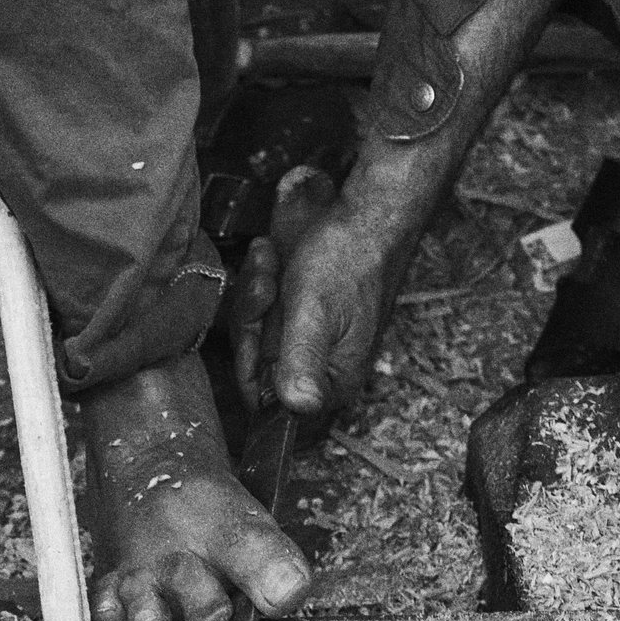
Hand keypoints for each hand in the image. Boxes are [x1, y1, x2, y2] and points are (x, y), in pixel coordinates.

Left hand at [232, 185, 417, 418]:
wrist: (369, 213)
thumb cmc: (351, 259)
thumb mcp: (316, 312)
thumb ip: (303, 361)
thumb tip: (299, 408)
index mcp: (332, 380)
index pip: (270, 401)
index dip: (250, 362)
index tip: (255, 323)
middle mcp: (319, 367)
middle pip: (255, 364)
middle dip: (252, 317)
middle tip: (266, 281)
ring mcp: (307, 340)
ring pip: (255, 333)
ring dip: (254, 291)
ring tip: (269, 258)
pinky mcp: (298, 315)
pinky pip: (262, 311)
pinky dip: (260, 280)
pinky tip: (270, 254)